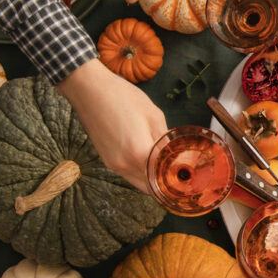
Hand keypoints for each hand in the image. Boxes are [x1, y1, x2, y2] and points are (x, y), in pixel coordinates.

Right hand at [57, 60, 166, 192]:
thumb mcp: (153, 115)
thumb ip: (164, 140)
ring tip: (165, 167)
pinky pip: (128, 174)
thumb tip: (174, 154)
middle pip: (151, 187)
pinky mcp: (106, 161)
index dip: (178, 175)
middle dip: (166, 183)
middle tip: (179, 172)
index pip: (164, 176)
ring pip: (139, 183)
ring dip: (152, 180)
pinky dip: (140, 173)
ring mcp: (113, 165)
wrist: (89, 90)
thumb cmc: (123, 97)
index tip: (188, 171)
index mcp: (139, 154)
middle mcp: (125, 166)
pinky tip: (148, 161)